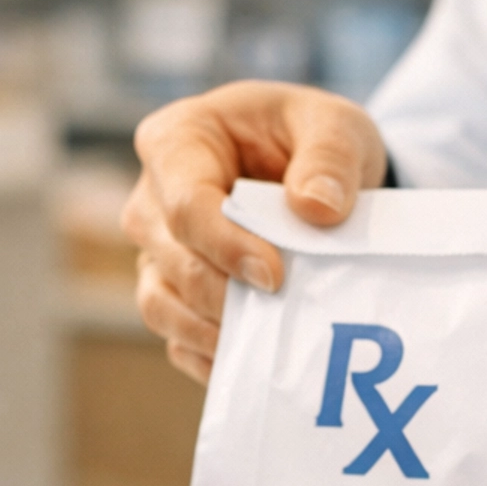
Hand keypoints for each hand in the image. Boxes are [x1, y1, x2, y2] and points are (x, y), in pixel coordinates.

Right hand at [122, 82, 387, 384]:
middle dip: (228, 294)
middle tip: (285, 313)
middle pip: (174, 260)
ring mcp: (156, 251)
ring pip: (162, 305)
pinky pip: (176, 337)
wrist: (311, 171)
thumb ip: (330, 157)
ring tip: (272, 340)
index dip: (226, 245)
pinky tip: (256, 359)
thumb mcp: (335, 126)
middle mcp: (151, 199)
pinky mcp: (170, 293)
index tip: (275, 275)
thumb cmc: (309, 137)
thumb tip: (316, 207)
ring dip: (216, 331)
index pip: (186, 204)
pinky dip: (212, 356)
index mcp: (177, 141)